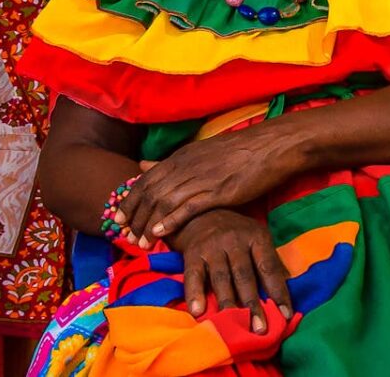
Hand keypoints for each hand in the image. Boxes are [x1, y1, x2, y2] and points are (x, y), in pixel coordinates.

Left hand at [117, 122, 302, 243]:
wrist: (271, 146)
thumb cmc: (239, 151)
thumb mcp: (201, 152)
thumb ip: (172, 163)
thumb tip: (144, 165)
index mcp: (183, 157)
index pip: (146, 179)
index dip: (130, 200)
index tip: (118, 218)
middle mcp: (187, 166)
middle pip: (150, 193)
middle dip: (134, 216)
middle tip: (124, 236)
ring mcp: (202, 178)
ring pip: (165, 202)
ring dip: (148, 224)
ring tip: (139, 243)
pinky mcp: (219, 191)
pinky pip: (189, 207)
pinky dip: (171, 220)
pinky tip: (161, 233)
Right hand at [169, 209, 292, 329]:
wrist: (202, 213)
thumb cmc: (237, 233)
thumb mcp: (258, 238)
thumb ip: (272, 262)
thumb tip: (289, 287)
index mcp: (256, 236)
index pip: (269, 267)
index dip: (278, 291)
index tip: (285, 314)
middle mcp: (235, 240)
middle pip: (245, 276)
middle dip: (253, 304)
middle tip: (260, 329)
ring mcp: (213, 246)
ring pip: (221, 279)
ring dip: (228, 304)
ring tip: (232, 325)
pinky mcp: (192, 253)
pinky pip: (193, 276)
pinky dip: (194, 294)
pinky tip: (198, 312)